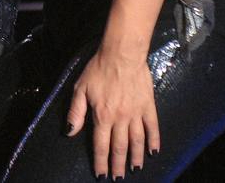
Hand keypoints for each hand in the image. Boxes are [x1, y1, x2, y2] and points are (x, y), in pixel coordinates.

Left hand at [67, 46, 159, 178]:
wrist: (122, 55)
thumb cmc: (98, 69)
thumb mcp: (80, 89)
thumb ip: (76, 112)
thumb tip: (70, 133)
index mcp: (102, 116)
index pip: (101, 145)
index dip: (101, 162)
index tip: (102, 175)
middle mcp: (120, 119)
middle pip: (119, 147)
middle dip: (118, 165)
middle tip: (118, 178)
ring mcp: (136, 113)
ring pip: (137, 141)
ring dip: (136, 157)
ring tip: (135, 169)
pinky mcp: (148, 106)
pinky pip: (152, 128)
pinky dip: (154, 141)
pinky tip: (154, 152)